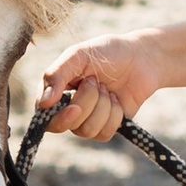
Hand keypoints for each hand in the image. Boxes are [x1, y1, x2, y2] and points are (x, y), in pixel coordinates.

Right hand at [38, 35, 163, 144]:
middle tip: (96, 82)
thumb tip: (43, 104)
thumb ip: (57, 75)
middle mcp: (68, 108)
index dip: (58, 117)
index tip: (75, 108)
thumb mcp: (78, 55)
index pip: (45, 116)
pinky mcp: (107, 126)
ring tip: (107, 89)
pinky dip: (115, 115)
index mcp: (57, 90)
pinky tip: (117, 99)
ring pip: (87, 130)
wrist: (141, 58)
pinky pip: (104, 133)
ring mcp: (87, 119)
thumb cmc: (107, 52)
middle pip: (66, 125)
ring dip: (102, 107)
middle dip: (86, 103)